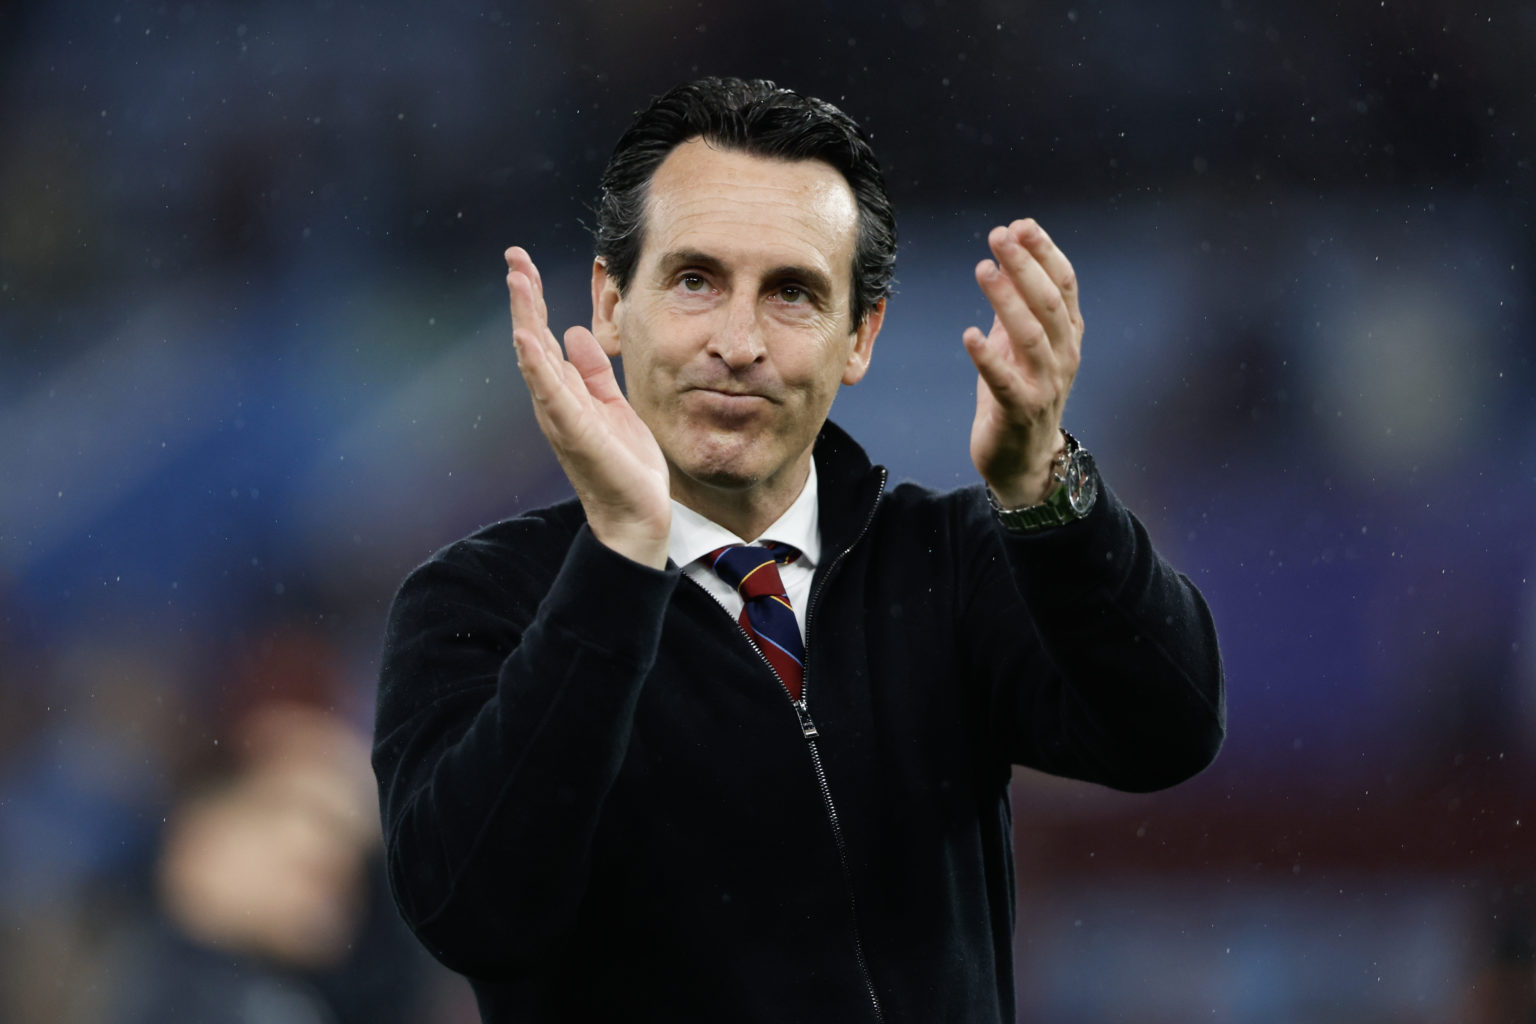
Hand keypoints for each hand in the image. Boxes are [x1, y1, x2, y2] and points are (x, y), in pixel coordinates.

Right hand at [506, 247, 671, 567]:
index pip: (543, 336)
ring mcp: (560, 416)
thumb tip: (575, 331)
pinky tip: (526, 338)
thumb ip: (593, 371)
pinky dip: (536, 366)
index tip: (522, 263)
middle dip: (524, 297)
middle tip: (514, 256)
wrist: (637, 513)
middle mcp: (554, 401)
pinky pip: (551, 394)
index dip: (534, 299)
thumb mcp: (612, 404)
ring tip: (518, 280)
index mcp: (564, 392)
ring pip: (535, 358)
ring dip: (526, 318)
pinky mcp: (574, 432)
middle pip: (531, 339)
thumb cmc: (624, 464)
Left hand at [962, 219, 1083, 506]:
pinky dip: (987, 356)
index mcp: (1067, 335)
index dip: (1044, 252)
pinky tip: (969, 334)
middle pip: (1048, 302)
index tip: (1021, 226)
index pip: (1064, 284)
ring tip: (983, 270)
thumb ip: (1016, 304)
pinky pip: (1004, 379)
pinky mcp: (1020, 410)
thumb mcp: (1019, 344)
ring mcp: (1046, 384)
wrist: (1023, 459)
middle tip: (998, 236)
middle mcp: (1063, 356)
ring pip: (1030, 334)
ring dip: (1006, 298)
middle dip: (1025, 265)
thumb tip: (1007, 254)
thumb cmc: (1019, 394)